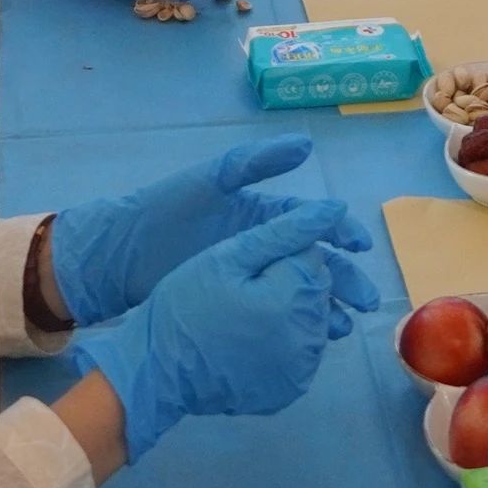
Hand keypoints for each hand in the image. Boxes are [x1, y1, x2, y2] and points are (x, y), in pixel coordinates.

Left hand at [49, 135, 372, 327]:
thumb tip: (306, 145)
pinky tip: (312, 342)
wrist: (122, 255)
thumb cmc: (167, 211)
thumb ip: (254, 162)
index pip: (311, 221)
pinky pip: (274, 315)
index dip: (338, 231)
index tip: (359, 245)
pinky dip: (298, 327)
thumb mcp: (211, 181)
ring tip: (343, 328)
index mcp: (260, 214)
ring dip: (326, 308)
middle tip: (364, 301)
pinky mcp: (235, 304)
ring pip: (299, 293)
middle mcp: (261, 246)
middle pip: (314, 262)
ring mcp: (249, 278)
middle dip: (343, 278)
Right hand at [71, 205, 375, 460]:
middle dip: (291, 281)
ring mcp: (301, 369)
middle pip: (318, 289)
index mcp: (292, 299)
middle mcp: (307, 338)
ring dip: (291, 309)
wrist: (158, 370)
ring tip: (247, 314)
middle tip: (243, 289)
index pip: (313, 257)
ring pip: (313, 319)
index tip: (247, 265)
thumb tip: (335, 209)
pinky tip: (251, 337)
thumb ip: (284, 231)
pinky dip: (286, 339)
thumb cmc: (186, 305)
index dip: (281, 253)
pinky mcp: (291, 389)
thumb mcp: (227, 257)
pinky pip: (302, 351)